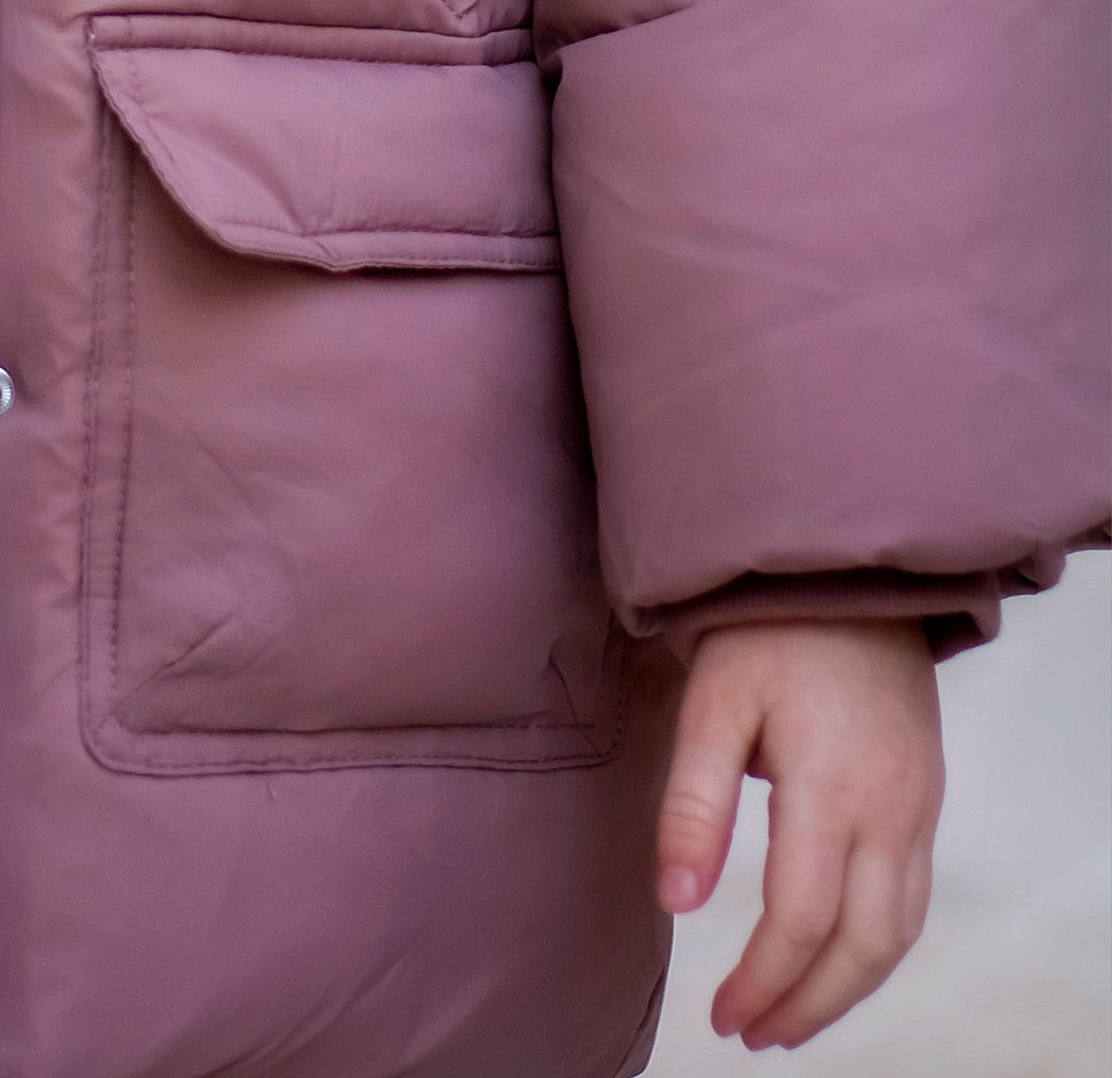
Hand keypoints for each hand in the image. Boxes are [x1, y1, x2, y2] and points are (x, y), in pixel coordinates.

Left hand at [657, 619, 942, 1050]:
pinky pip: (913, 899)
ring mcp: (917, 807)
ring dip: (847, 990)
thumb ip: (694, 804)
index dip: (762, 979)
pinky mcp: (926, 797)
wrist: (847, 570)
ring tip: (790, 1018)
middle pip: (862, 946)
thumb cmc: (768, 628)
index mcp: (831, 787)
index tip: (722, 1014)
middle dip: (808, 1004)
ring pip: (897, 933)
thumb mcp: (712, 702)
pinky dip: (877, 949)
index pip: (801, 918)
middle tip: (753, 1034)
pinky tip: (837, 961)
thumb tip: (676, 903)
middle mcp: (889, 809)